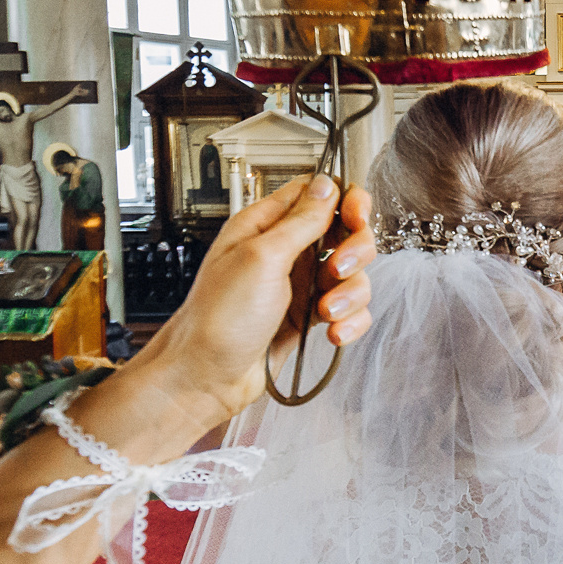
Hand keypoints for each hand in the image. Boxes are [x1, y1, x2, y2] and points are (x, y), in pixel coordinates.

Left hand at [135, 174, 375, 430]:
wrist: (207, 377)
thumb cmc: (218, 319)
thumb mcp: (261, 258)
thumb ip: (300, 221)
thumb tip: (326, 186)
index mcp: (266, 226)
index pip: (317, 193)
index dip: (345, 200)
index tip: (355, 218)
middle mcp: (285, 251)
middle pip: (344, 232)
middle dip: (353, 252)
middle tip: (336, 270)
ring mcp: (299, 285)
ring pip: (352, 275)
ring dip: (350, 294)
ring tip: (326, 313)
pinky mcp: (308, 316)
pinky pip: (348, 309)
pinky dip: (349, 321)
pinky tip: (333, 333)